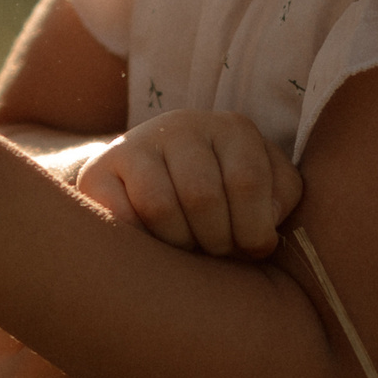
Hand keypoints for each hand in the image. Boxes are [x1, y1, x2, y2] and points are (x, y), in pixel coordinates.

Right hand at [73, 110, 301, 256]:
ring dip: (180, 244)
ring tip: (188, 248)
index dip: (253, 229)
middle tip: (216, 253)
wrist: (151, 181)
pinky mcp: (98, 172)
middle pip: (203, 196)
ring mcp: (136, 144)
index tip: (251, 248)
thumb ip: (280, 199)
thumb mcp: (265, 189)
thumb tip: (264, 224)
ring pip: (160, 207)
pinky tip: (155, 242)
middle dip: (216, 241)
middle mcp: (182, 125)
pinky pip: (122, 218)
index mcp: (232, 129)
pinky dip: (144, 242)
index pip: (247, 181)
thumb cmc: (224, 195)